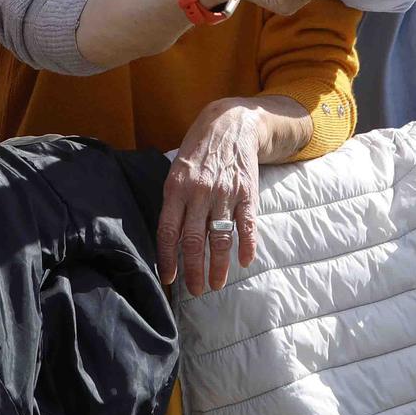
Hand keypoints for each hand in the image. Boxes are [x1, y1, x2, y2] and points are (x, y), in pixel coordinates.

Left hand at [158, 101, 261, 296]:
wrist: (229, 124)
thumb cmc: (197, 151)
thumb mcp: (176, 171)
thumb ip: (174, 203)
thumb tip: (170, 238)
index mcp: (176, 188)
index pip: (168, 231)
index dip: (168, 258)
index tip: (169, 279)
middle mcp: (199, 193)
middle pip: (195, 241)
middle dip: (194, 271)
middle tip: (196, 290)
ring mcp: (224, 193)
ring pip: (220, 238)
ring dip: (219, 266)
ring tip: (216, 284)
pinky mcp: (247, 192)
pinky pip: (247, 225)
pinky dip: (247, 246)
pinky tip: (245, 262)